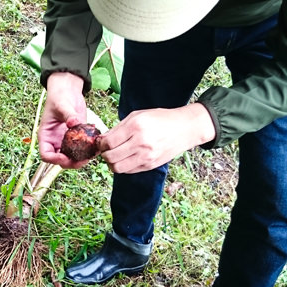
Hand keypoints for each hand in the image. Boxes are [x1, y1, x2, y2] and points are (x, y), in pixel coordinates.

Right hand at [38, 72, 89, 168]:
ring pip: (72, 158)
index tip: (65, 157)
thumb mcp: (62, 105)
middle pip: (60, 160)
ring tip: (92, 155)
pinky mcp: (77, 138)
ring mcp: (66, 141)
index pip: (46, 155)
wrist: (68, 90)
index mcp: (46, 136)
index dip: (55, 159)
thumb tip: (74, 122)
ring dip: (81, 159)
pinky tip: (97, 148)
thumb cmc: (59, 96)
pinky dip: (89, 151)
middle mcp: (55, 141)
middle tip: (83, 160)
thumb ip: (68, 115)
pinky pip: (82, 149)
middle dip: (71, 163)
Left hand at [97, 103, 215, 172]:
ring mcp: (146, 156)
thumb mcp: (137, 115)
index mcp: (136, 126)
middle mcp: (141, 142)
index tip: (102, 142)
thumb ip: (118, 128)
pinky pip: (128, 171)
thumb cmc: (160, 119)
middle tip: (106, 150)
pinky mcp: (150, 165)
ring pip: (117, 168)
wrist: (185, 128)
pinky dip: (123, 166)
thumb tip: (102, 139)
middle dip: (104, 154)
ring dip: (112, 163)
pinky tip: (126, 158)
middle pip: (111, 157)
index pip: (109, 142)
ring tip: (115, 156)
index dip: (101, 144)